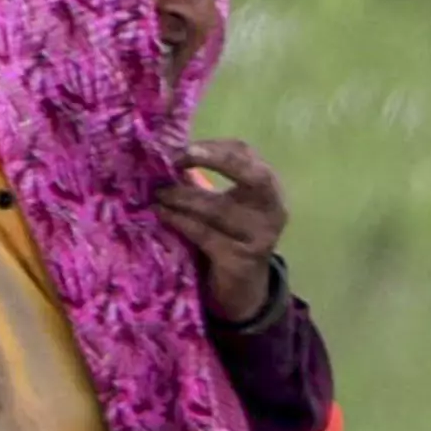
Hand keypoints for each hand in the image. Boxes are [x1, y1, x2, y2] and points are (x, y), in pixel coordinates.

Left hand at [152, 140, 289, 325]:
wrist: (243, 282)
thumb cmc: (228, 232)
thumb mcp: (225, 200)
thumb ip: (202, 177)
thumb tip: (161, 150)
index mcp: (269, 187)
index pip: (245, 154)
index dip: (213, 148)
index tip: (181, 149)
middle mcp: (272, 209)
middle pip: (252, 176)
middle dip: (216, 161)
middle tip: (178, 158)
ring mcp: (260, 237)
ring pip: (218, 208)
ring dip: (182, 197)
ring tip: (158, 192)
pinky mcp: (241, 260)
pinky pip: (204, 234)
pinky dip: (179, 221)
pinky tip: (162, 213)